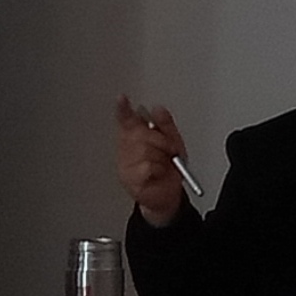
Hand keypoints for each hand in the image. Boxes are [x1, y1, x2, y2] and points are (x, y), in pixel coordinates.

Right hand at [115, 97, 189, 226]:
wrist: (166, 196)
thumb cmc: (167, 170)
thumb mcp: (173, 143)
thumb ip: (166, 125)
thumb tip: (158, 109)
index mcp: (135, 136)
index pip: (126, 119)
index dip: (123, 109)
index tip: (121, 99)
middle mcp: (127, 148)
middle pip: (140, 133)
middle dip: (160, 140)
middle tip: (169, 148)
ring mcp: (126, 163)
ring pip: (145, 150)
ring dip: (160, 157)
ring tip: (163, 164)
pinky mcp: (129, 178)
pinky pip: (147, 166)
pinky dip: (158, 169)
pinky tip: (157, 173)